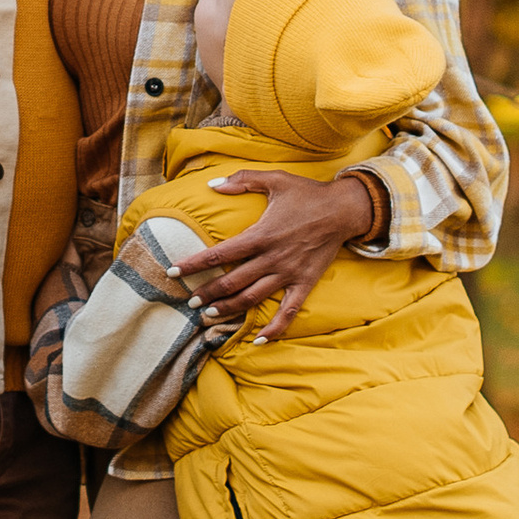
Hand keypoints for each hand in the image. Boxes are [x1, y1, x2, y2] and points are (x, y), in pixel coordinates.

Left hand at [174, 170, 376, 340]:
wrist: (344, 209)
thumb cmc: (308, 193)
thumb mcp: (275, 179)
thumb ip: (243, 179)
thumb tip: (212, 185)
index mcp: (261, 235)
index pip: (220, 254)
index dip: (194, 264)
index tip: (173, 272)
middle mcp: (272, 258)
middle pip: (232, 282)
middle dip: (208, 293)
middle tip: (190, 301)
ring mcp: (289, 273)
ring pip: (253, 298)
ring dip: (229, 309)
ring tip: (210, 316)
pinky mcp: (305, 283)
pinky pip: (289, 311)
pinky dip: (275, 328)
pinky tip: (260, 340)